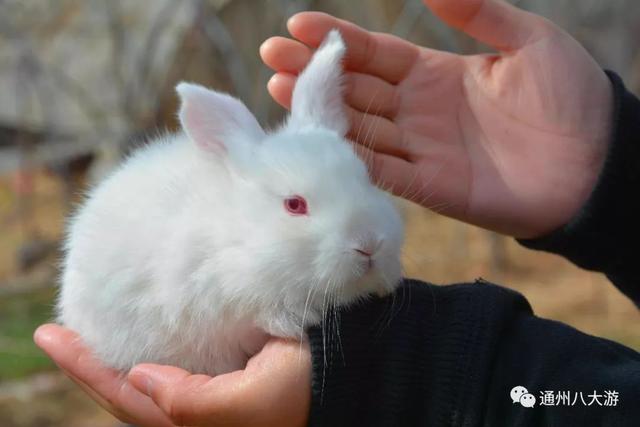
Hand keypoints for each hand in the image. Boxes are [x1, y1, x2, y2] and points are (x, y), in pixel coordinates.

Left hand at [34, 324, 310, 426]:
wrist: (344, 375)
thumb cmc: (307, 389)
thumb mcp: (253, 402)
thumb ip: (194, 402)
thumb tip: (140, 378)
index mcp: (198, 423)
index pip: (128, 399)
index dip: (88, 369)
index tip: (54, 336)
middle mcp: (195, 412)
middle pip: (127, 393)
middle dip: (88, 365)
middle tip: (54, 333)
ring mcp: (206, 394)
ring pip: (145, 381)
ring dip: (113, 358)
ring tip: (83, 333)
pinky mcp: (219, 374)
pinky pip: (169, 367)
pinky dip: (144, 350)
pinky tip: (133, 336)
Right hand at [260, 0, 612, 237]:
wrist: (596, 162)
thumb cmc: (570, 97)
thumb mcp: (528, 41)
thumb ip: (479, 14)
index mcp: (436, 73)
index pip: (374, 54)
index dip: (337, 40)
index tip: (299, 25)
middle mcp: (418, 111)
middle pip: (354, 90)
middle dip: (312, 73)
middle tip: (272, 57)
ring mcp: (420, 150)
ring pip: (357, 128)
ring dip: (319, 112)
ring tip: (277, 89)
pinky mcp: (429, 188)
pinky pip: (381, 171)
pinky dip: (350, 158)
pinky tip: (317, 141)